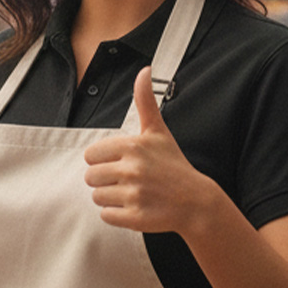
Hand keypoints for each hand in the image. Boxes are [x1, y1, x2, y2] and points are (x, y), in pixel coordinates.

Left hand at [83, 66, 216, 237]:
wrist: (196, 202)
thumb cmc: (173, 165)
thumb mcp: (158, 132)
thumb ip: (145, 102)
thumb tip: (144, 70)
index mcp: (132, 146)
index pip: (90, 155)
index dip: (103, 160)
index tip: (121, 163)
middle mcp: (132, 169)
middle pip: (90, 177)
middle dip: (105, 180)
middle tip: (128, 181)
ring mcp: (134, 194)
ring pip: (97, 197)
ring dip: (110, 197)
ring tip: (132, 193)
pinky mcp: (135, 217)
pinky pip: (105, 216)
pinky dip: (116, 214)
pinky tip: (135, 207)